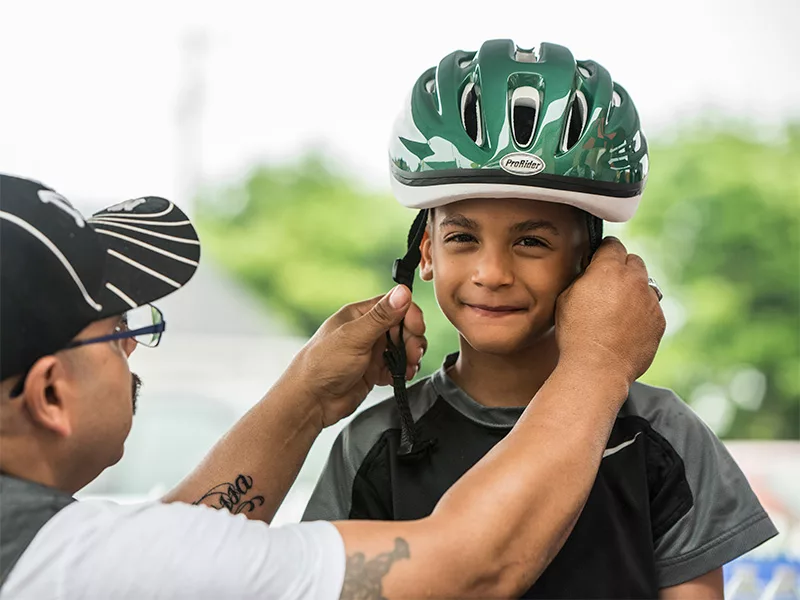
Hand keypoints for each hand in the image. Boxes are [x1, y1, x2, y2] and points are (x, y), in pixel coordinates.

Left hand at [289, 286, 426, 427]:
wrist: (311, 402)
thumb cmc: (323, 365)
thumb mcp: (354, 337)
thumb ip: (381, 316)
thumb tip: (403, 291)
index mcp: (359, 315)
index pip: (394, 305)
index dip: (410, 316)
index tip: (417, 329)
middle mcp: (366, 331)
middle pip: (403, 327)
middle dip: (412, 340)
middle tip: (413, 354)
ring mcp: (371, 351)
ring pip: (403, 347)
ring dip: (411, 357)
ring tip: (408, 368)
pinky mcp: (374, 371)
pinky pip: (397, 366)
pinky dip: (403, 371)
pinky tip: (401, 377)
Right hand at [555, 237, 665, 386]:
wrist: (597, 367)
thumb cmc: (576, 333)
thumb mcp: (566, 297)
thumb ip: (584, 278)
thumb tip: (592, 272)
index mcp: (609, 269)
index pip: (613, 245)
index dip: (604, 252)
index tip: (599, 261)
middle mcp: (635, 280)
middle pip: (633, 261)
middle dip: (622, 269)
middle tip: (608, 287)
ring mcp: (650, 300)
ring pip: (646, 285)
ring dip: (635, 290)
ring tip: (619, 310)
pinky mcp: (660, 320)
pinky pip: (652, 308)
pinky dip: (642, 312)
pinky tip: (626, 327)